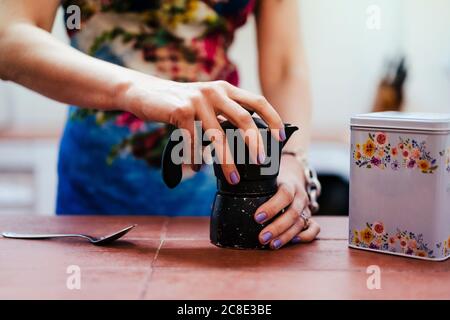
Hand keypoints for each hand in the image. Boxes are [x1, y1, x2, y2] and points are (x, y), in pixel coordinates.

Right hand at [121, 78, 284, 184]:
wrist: (145, 93)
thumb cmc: (179, 104)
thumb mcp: (205, 103)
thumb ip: (223, 115)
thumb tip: (245, 141)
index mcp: (226, 89)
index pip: (257, 101)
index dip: (273, 119)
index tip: (280, 138)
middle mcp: (215, 91)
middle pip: (244, 119)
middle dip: (255, 144)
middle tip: (260, 163)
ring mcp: (197, 100)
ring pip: (219, 136)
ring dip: (227, 161)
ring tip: (233, 178)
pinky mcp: (180, 111)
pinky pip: (194, 142)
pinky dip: (197, 159)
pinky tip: (197, 168)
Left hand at [253, 154, 319, 248]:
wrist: (293, 176)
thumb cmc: (273, 181)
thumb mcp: (265, 179)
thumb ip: (252, 186)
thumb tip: (223, 195)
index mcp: (289, 184)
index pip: (284, 194)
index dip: (272, 207)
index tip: (257, 217)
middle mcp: (300, 196)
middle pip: (293, 213)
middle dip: (277, 227)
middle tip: (262, 238)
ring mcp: (306, 207)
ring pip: (301, 223)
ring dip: (286, 236)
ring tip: (271, 245)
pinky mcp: (309, 216)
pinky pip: (314, 228)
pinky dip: (305, 236)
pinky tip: (292, 242)